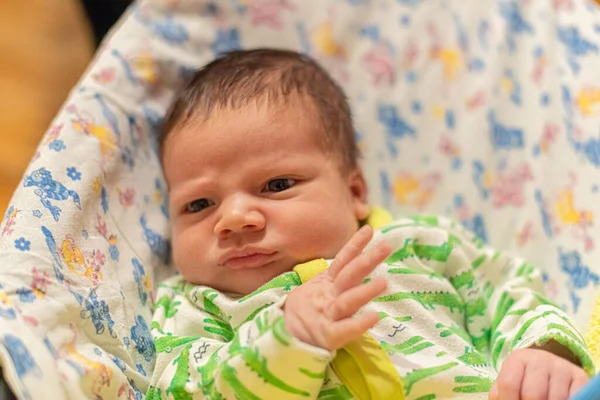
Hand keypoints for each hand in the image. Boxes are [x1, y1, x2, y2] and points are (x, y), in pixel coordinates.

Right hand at [283, 225, 390, 350]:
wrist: (284, 334)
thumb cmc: (308, 310)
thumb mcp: (318, 288)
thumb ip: (337, 277)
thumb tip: (357, 259)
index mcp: (326, 282)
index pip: (342, 260)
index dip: (355, 245)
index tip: (369, 229)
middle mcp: (328, 295)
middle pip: (348, 275)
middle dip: (367, 260)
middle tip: (386, 247)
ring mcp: (328, 315)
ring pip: (347, 301)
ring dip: (365, 291)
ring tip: (385, 282)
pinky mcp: (328, 336)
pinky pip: (344, 329)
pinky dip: (358, 324)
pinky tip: (374, 317)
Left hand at [489, 348, 588, 399]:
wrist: (547, 365)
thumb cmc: (522, 379)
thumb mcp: (508, 382)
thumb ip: (500, 394)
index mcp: (517, 358)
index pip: (508, 384)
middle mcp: (540, 359)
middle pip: (532, 395)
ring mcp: (562, 367)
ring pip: (555, 399)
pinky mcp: (580, 376)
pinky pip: (575, 397)